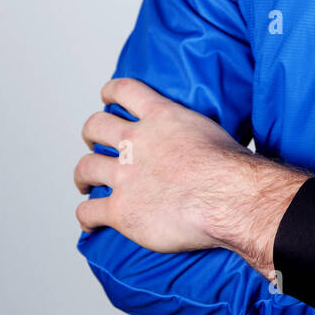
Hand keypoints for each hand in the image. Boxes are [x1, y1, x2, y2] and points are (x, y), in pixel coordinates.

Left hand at [75, 78, 310, 268]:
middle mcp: (137, 142)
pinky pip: (90, 212)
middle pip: (96, 126)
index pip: (126, 91)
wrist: (228, 197)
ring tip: (84, 182)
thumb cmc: (232, 169)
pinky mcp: (121, 210)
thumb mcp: (214, 132)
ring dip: (82, 175)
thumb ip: (196, 134)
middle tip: (93, 141)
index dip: (111, 92)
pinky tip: (89, 224)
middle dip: (91, 133)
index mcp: (161, 118)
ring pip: (86, 167)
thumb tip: (208, 142)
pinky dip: (86, 219)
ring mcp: (125, 176)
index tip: (107, 97)